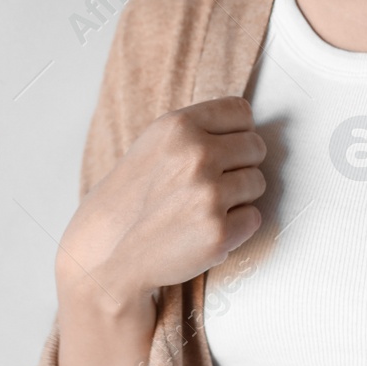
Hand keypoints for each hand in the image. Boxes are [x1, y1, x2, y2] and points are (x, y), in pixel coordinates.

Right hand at [57, 96, 267, 307]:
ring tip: (203, 207)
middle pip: (256, 147)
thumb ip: (197, 131)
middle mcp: (196, 155)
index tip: (227, 147)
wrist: (109, 253)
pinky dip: (236, 227)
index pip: (241, 112)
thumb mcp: (154, 145)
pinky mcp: (218, 232)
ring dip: (238, 197)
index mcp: (178, 126)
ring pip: (258, 182)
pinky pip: (253, 218)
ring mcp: (208, 194)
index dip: (238, 132)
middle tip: (211, 183)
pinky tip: (204, 229)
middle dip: (241, 165)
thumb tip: (245, 126)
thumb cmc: (133, 199)